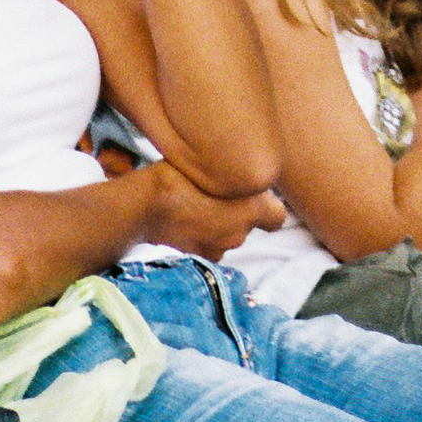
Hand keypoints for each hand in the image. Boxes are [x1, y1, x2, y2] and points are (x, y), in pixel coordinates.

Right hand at [128, 158, 288, 261]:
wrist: (145, 204)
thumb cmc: (179, 175)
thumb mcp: (213, 163)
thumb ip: (236, 174)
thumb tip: (242, 174)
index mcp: (253, 209)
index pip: (277, 216)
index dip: (267, 206)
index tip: (253, 195)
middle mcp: (240, 234)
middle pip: (247, 224)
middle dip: (237, 212)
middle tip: (215, 193)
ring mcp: (219, 249)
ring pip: (226, 235)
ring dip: (217, 224)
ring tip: (194, 205)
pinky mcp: (199, 257)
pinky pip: (208, 246)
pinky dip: (200, 237)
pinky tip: (184, 220)